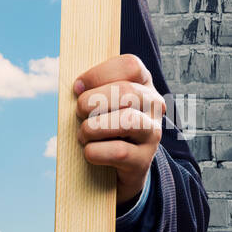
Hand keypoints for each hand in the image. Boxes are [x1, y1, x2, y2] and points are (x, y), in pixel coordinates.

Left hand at [72, 54, 164, 207]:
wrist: (119, 165)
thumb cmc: (103, 123)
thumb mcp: (100, 100)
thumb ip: (92, 88)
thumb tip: (79, 87)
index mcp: (143, 83)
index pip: (130, 66)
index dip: (98, 74)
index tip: (78, 88)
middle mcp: (154, 106)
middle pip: (127, 91)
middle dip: (93, 101)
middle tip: (79, 112)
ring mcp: (152, 133)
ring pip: (128, 120)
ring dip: (94, 127)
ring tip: (84, 134)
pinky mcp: (144, 160)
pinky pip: (119, 152)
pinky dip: (95, 151)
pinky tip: (89, 151)